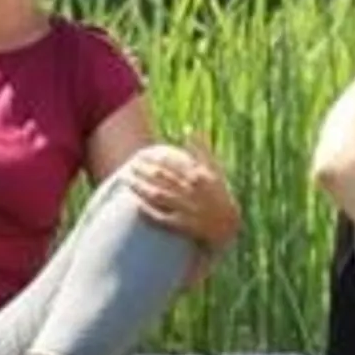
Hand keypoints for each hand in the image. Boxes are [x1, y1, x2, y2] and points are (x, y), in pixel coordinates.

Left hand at [122, 142, 239, 247]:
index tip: (142, 154)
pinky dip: (148, 211)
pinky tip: (136, 204)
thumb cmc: (220, 195)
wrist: (228, 226)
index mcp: (198, 176)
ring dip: (140, 187)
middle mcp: (191, 192)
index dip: (154, 158)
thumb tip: (188, 129)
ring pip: (157, 195)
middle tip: (131, 165)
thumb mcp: (215, 170)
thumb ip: (201, 149)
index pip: (171, 163)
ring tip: (126, 180)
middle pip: (161, 178)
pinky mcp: (182, 225)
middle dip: (143, 170)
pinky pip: (161, 217)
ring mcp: (186, 208)